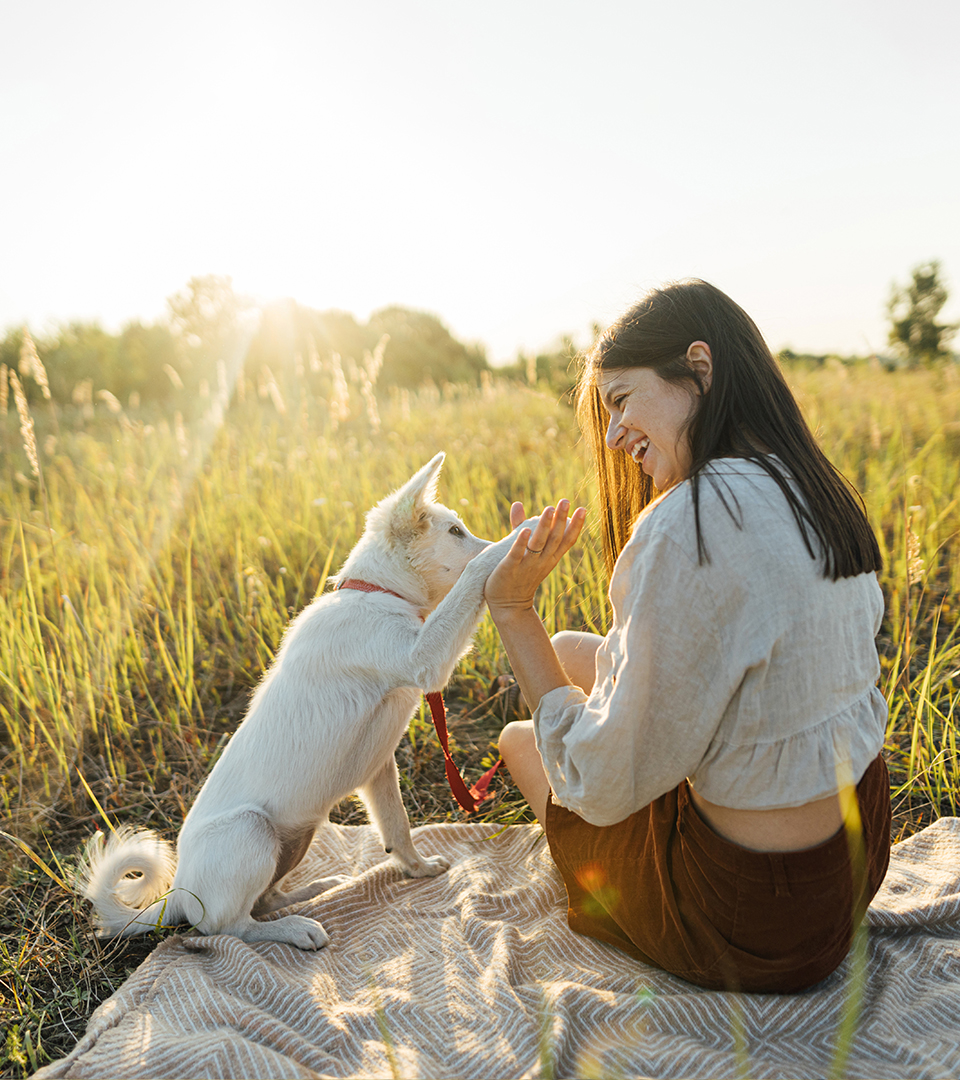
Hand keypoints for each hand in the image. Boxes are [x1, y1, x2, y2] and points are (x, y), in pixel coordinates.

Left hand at [484, 499, 585, 613]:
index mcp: (550, 558)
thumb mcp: (524, 550)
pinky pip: (517, 555)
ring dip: (544, 526)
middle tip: (566, 501)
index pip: (566, 541)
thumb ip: (520, 525)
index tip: (582, 509)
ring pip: (538, 544)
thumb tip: (517, 503)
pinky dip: (522, 543)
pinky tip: (525, 530)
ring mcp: (527, 566)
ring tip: (549, 509)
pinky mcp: (510, 569)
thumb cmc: (516, 575)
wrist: (508, 606)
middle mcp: (542, 561)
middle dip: (561, 520)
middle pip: (555, 539)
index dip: (575, 525)